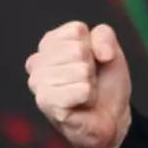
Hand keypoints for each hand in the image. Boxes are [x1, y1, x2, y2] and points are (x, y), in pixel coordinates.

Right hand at [25, 22, 131, 147]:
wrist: (110, 117)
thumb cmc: (104, 83)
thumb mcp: (111, 51)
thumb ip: (104, 36)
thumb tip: (99, 52)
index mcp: (49, 43)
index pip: (76, 30)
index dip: (94, 46)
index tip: (93, 61)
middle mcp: (37, 61)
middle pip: (77, 49)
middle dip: (91, 66)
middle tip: (88, 80)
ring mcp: (37, 83)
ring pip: (79, 70)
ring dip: (90, 83)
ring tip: (84, 92)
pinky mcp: (45, 102)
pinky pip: (80, 89)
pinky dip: (88, 96)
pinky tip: (81, 103)